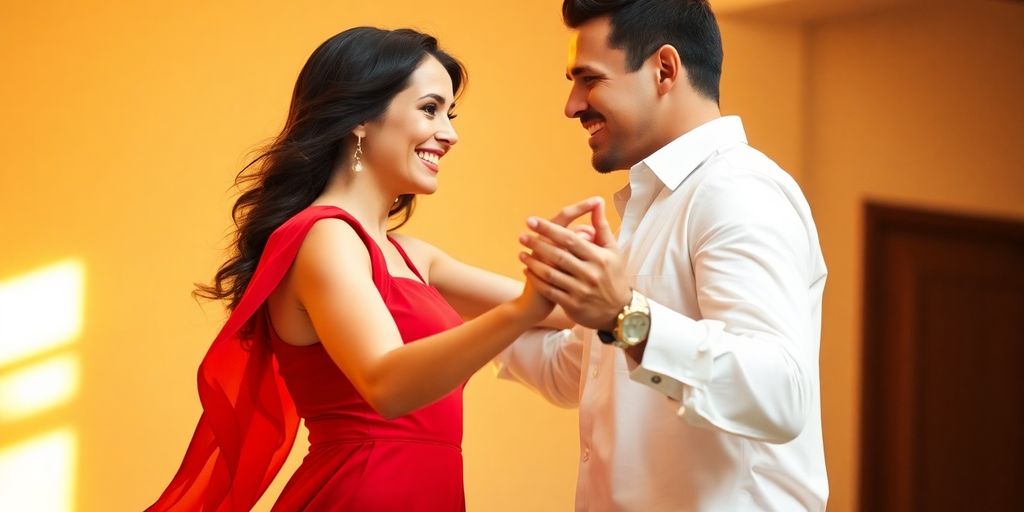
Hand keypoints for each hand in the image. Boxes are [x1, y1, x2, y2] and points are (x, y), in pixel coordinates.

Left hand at [518, 197, 630, 330]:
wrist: (620, 312)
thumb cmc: (614, 276)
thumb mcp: (612, 251)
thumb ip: (601, 226)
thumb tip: (597, 202)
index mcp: (599, 257)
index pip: (570, 239)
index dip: (549, 229)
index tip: (532, 221)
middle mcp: (590, 273)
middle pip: (558, 255)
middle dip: (537, 244)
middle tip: (522, 236)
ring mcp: (580, 290)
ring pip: (551, 274)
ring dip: (533, 262)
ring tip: (521, 253)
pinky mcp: (573, 305)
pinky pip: (549, 290)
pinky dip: (536, 280)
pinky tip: (527, 270)